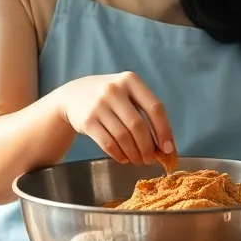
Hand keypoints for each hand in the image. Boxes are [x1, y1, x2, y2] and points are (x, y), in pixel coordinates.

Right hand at [56, 72, 173, 164]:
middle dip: (147, 147)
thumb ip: (144, 111)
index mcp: (130, 80)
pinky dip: (119, 154)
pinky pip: (108, 143)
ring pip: (123, 137)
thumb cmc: (108, 97)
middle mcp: (114, 90)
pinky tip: (123, 158)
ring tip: (137, 160)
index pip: (155, 108)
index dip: (164, 130)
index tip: (168, 148)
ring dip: (134, 153)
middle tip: (150, 159)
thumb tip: (163, 145)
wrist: (72, 95)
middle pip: (138, 126)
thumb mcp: (126, 92)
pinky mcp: (87, 120)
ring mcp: (99, 105)